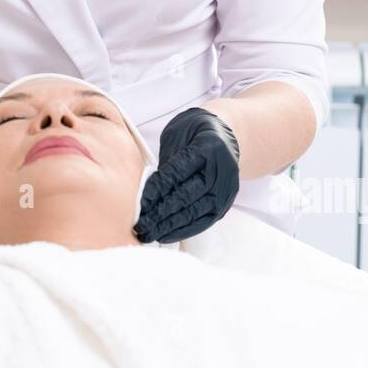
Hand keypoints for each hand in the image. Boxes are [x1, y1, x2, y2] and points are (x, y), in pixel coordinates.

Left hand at [134, 106, 240, 243]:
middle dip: (159, 213)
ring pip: (194, 213)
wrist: (227, 136)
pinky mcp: (225, 203)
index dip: (157, 189)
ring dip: (168, 226)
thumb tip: (149, 191)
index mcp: (207, 147)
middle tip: (139, 224)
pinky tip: (165, 234)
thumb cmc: (196, 132)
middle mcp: (220, 170)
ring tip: (148, 234)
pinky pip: (203, 221)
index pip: (177, 172)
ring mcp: (225, 189)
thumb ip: (167, 160)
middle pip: (186, 196)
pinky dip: (183, 230)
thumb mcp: (178, 134)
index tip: (140, 202)